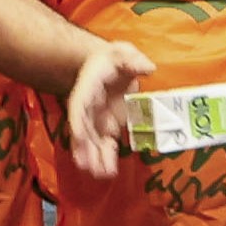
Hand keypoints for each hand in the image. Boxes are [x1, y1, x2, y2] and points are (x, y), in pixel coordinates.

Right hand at [60, 32, 151, 177]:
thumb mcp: (124, 52)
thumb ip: (134, 60)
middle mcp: (88, 105)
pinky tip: (108, 171)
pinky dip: (106, 157)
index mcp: (89, 85)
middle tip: (87, 165)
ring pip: (91, 140)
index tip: (77, 135)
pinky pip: (104, 144)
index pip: (79, 104)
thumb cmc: (115, 59)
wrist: (111, 67)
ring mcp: (96, 118)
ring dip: (94, 157)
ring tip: (99, 173)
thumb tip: (148, 68)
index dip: (77, 120)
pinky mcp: (106, 127)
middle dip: (84, 146)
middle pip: (82, 127)